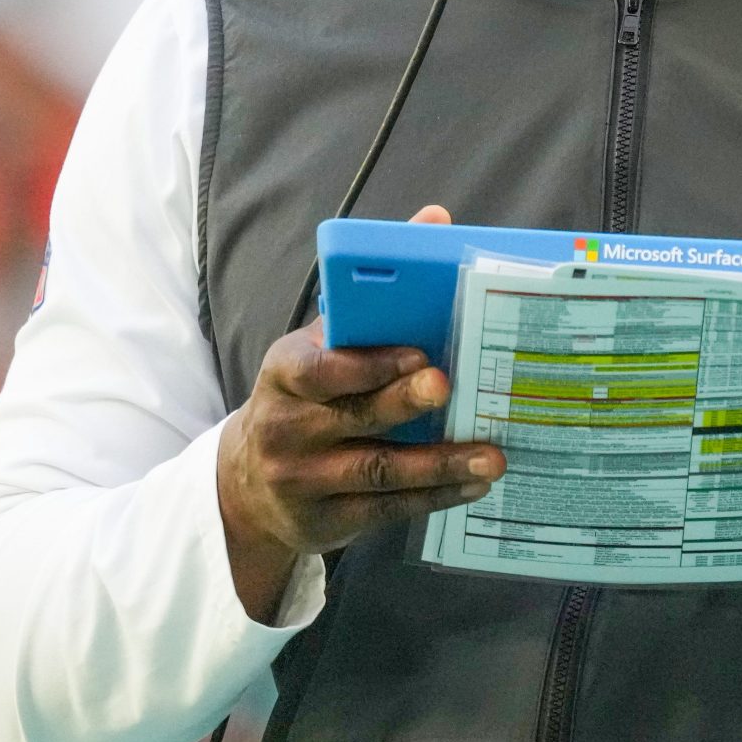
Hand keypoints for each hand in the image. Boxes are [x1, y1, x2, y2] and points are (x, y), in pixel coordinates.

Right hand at [216, 205, 502, 621]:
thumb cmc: (305, 394)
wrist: (250, 482)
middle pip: (352, 417)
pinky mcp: (326, 521)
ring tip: (491, 455)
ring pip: (377, 471)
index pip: (317, 368)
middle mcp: (286, 428)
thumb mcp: (321, 342)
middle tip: (450, 388)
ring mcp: (303, 480)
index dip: (367, 364)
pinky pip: (388, 508)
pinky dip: (436, 496)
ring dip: (439, 463)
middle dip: (404, 403)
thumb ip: (376, 291)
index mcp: (284, 372)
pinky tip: (474, 483)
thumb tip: (436, 220)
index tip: (419, 353)